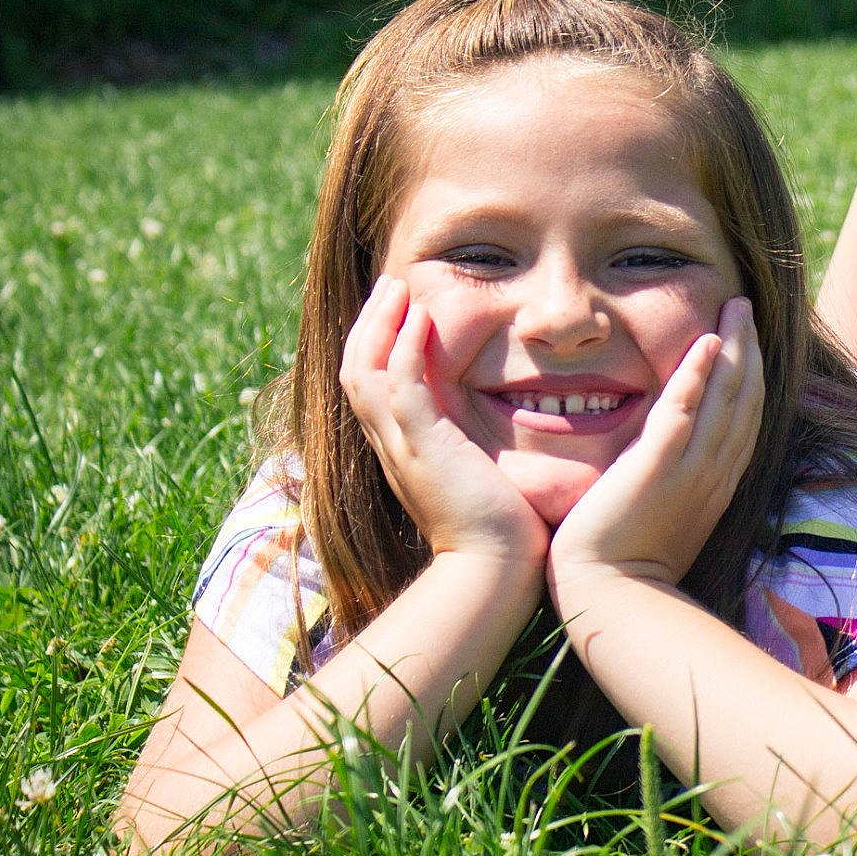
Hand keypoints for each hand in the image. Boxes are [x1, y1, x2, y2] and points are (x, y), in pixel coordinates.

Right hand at [340, 274, 547, 564]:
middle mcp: (391, 446)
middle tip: (391, 285)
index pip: (371, 388)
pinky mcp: (422, 445)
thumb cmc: (501, 531)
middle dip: (370, 323)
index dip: (376, 346)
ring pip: (365, 370)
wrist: (495, 570)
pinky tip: (422, 318)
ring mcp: (401, 446)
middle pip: (355, 370)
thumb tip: (498, 429)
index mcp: (402, 452)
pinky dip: (404, 347)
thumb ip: (475, 448)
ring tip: (399, 287)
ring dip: (380, 324)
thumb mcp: (479, 477)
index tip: (398, 312)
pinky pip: (399, 384)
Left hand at [547, 297, 762, 590]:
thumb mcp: (665, 512)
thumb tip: (667, 453)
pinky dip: (697, 377)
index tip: (746, 338)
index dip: (750, 374)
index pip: (744, 417)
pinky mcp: (657, 468)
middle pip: (745, 398)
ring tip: (735, 308)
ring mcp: (690, 470)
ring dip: (733, 348)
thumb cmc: (629, 562)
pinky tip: (705, 343)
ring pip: (725, 398)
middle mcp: (714, 472)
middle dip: (749, 348)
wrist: (611, 596)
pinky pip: (683, 413)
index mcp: (717, 482)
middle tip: (745, 305)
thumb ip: (673, 477)